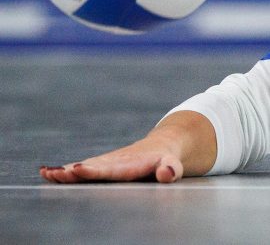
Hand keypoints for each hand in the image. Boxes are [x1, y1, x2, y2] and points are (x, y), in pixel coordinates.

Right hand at [39, 136, 183, 183]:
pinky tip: (48, 172)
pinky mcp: (101, 164)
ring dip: (65, 171)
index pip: (111, 169)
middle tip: (55, 173)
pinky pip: (82, 167)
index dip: (95, 170)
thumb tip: (167, 172)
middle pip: (92, 167)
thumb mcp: (172, 165)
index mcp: (131, 164)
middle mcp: (115, 162)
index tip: (78, 169)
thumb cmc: (167, 160)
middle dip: (74, 172)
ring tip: (47, 173)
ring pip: (83, 166)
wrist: (162, 145)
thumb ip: (170, 170)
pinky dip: (65, 170)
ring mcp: (106, 162)